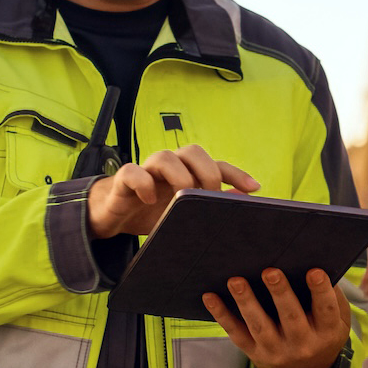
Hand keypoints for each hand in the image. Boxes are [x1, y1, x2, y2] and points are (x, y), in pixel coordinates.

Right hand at [86, 144, 258, 238]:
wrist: (113, 216)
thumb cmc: (152, 211)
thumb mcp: (183, 214)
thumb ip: (208, 205)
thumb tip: (239, 200)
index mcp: (187, 172)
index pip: (216, 165)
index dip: (236, 174)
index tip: (254, 188)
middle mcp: (169, 166)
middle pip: (192, 151)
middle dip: (206, 172)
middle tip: (209, 195)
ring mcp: (146, 170)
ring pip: (165, 156)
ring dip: (179, 175)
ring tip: (181, 198)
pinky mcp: (123, 180)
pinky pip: (132, 172)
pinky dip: (143, 182)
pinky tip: (150, 199)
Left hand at [202, 267, 351, 367]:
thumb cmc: (321, 335)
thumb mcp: (338, 322)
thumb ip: (332, 296)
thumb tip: (315, 262)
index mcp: (327, 333)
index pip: (326, 311)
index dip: (320, 291)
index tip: (314, 271)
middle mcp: (302, 344)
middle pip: (291, 318)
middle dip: (280, 294)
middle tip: (270, 271)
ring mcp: (276, 350)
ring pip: (260, 326)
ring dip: (246, 302)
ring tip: (236, 281)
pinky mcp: (254, 352)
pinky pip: (236, 333)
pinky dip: (221, 315)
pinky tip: (210, 297)